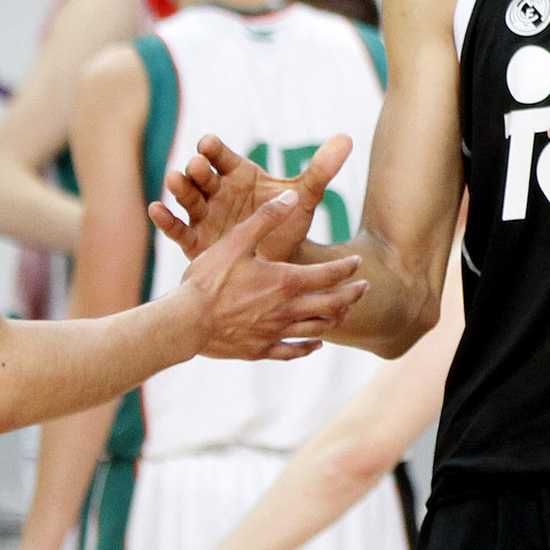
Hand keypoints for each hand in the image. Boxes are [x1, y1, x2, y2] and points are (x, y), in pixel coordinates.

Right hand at [151, 134, 350, 263]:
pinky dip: (166, 220)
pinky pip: (177, 229)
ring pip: (187, 199)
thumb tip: (346, 138)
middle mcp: (218, 192)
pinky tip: (156, 210)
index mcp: (238, 175)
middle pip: (203, 176)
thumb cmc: (288, 225)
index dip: (214, 150)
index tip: (208, 143)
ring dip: (179, 189)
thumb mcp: (304, 198)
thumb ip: (320, 170)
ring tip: (173, 180)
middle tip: (195, 166)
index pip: (222, 157)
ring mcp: (204, 216)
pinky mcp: (196, 241)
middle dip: (197, 170)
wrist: (280, 263)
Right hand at [179, 191, 368, 359]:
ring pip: (317, 328)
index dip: (347, 267)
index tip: (358, 262)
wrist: (184, 323)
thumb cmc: (207, 280)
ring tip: (345, 311)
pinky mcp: (259, 350)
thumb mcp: (236, 241)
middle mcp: (287, 310)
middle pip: (334, 304)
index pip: (330, 274)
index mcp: (286, 281)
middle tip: (365, 288)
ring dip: (336, 318)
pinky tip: (317, 343)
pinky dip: (309, 347)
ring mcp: (275, 333)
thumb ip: (264, 219)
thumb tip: (290, 197)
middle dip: (353, 294)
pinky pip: (293, 351)